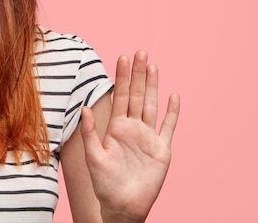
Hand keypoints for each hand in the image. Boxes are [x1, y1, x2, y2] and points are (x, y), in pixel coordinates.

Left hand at [80, 51, 179, 222]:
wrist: (122, 205)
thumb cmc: (104, 183)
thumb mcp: (93, 157)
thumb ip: (90, 132)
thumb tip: (84, 107)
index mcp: (116, 127)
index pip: (119, 96)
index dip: (122, 77)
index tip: (123, 57)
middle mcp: (133, 128)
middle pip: (137, 95)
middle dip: (138, 74)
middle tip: (141, 52)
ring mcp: (148, 137)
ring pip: (151, 106)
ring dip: (153, 86)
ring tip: (153, 66)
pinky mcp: (162, 150)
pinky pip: (168, 127)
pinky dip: (172, 113)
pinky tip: (173, 96)